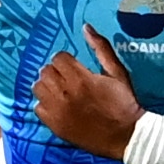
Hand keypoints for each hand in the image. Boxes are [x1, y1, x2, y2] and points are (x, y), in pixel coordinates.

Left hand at [33, 28, 142, 158]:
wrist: (126, 136)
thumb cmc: (124, 102)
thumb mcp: (118, 73)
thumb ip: (101, 49)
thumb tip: (86, 27)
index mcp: (81, 78)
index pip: (58, 58)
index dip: (65, 60)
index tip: (72, 66)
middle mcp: (65, 93)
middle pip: (45, 71)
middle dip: (55, 71)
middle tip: (66, 78)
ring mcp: (58, 110)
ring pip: (38, 88)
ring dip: (47, 86)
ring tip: (60, 90)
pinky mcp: (55, 125)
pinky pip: (38, 108)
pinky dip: (45, 105)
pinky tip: (57, 106)